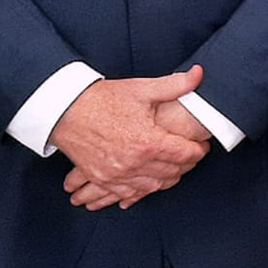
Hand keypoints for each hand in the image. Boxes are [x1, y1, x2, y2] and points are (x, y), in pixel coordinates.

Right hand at [52, 66, 209, 210]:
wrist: (64, 110)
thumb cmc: (102, 99)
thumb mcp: (141, 89)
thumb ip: (174, 85)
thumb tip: (198, 74)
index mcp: (148, 142)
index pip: (185, 155)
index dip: (199, 151)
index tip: (202, 146)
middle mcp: (134, 163)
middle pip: (173, 173)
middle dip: (186, 165)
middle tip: (191, 157)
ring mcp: (117, 175)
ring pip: (154, 186)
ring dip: (168, 179)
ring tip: (175, 169)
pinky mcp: (103, 179)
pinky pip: (129, 194)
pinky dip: (142, 190)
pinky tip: (149, 185)